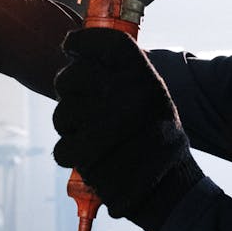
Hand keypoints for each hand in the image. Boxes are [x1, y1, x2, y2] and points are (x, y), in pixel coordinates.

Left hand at [53, 27, 201, 223]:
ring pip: (62, 113)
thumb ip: (121, 76)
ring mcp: (105, 123)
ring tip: (92, 136)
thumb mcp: (152, 97)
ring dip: (69, 126)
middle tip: (81, 102)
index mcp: (144, 77)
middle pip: (71, 76)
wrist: (169, 190)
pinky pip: (61, 146)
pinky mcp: (88, 154)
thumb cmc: (156, 139)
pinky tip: (89, 157)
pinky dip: (70, 155)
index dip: (82, 41)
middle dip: (68, 88)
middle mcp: (126, 94)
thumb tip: (78, 56)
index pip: (107, 42)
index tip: (70, 45)